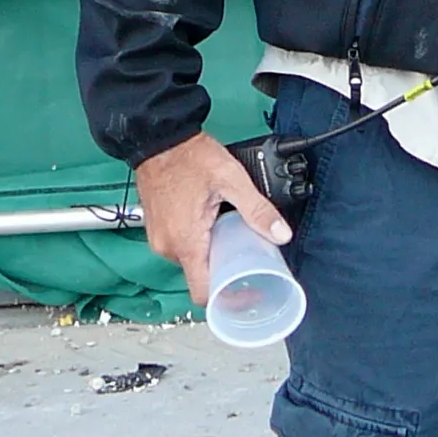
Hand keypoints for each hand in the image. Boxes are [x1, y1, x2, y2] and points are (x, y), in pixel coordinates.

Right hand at [134, 130, 291, 306]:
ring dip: (211, 254)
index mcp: (186, 242)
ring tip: (231, 237)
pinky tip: (212, 227)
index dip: (226, 298)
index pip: (202, 293)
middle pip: (199, 277)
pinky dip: (197, 243)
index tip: (245, 292)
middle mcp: (168, 246)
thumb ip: (257, 210)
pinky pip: (180, 247)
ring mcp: (159, 239)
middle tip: (247, 258)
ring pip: (190, 262)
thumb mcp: (232, 181)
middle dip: (224, 271)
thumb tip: (280, 233)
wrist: (159, 138)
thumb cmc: (189, 157)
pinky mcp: (157, 229)